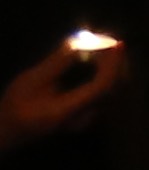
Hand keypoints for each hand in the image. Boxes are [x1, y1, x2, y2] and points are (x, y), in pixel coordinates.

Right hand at [0, 37, 124, 150]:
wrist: (11, 129)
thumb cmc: (16, 105)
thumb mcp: (31, 81)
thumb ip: (57, 63)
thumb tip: (79, 40)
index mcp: (67, 111)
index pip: (102, 87)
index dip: (113, 64)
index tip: (117, 43)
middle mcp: (84, 118)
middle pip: (114, 88)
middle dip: (116, 62)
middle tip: (111, 40)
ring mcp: (89, 119)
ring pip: (115, 90)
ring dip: (114, 67)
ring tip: (107, 47)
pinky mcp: (90, 115)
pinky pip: (108, 93)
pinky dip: (109, 74)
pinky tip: (102, 60)